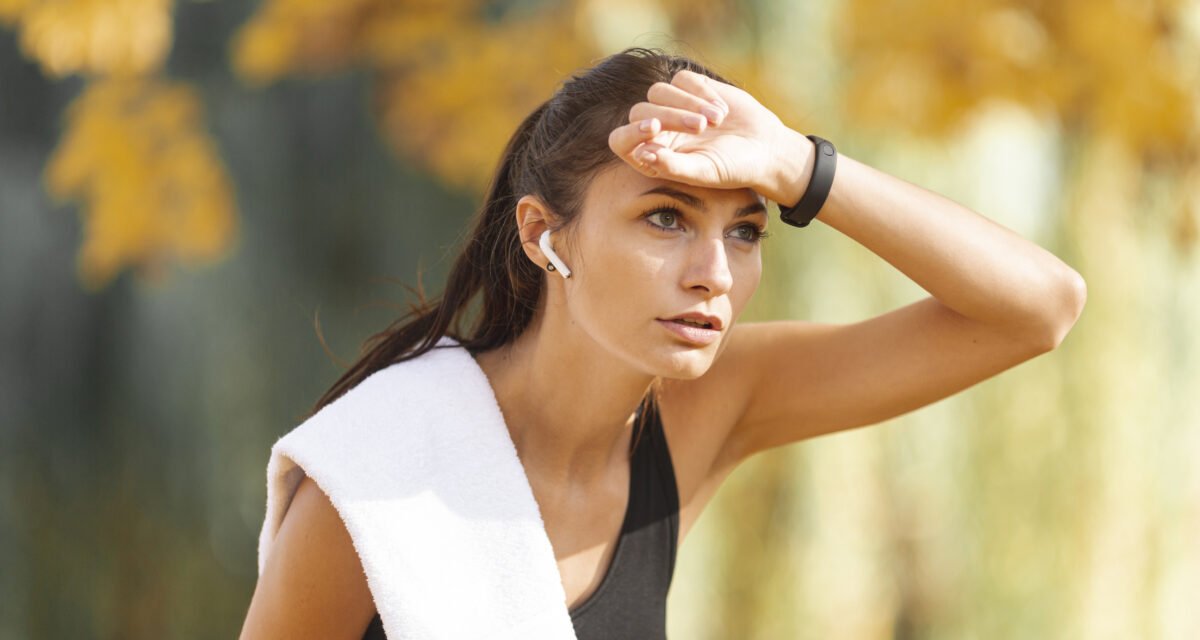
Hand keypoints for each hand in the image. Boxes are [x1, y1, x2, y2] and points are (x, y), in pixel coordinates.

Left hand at [607, 69, 807, 198]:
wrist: (763, 148)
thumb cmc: (731, 168)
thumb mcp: (703, 172)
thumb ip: (672, 166)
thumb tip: (643, 153)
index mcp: (651, 155)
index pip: (620, 140)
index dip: (631, 132)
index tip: (655, 128)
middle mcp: (656, 129)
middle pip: (641, 111)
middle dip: (672, 116)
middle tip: (701, 128)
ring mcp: (671, 105)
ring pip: (658, 91)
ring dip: (688, 103)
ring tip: (715, 121)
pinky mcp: (690, 87)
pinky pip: (682, 79)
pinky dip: (702, 92)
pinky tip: (721, 111)